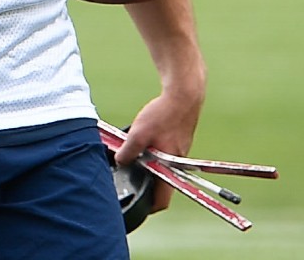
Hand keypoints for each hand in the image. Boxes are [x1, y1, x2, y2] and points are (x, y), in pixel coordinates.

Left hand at [116, 88, 203, 212]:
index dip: (149, 206)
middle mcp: (177, 165)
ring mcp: (179, 153)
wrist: (184, 95)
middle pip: (161, 184)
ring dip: (148, 164)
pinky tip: (144, 139)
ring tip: (133, 154)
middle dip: (144, 182)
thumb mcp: (139, 133)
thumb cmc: (163, 114)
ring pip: (162, 167)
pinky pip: (164, 154)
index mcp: (169, 167)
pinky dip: (153, 151)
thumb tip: (119, 162)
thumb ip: (128, 151)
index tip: (136, 203)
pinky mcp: (179, 142)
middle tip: (129, 175)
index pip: (162, 200)